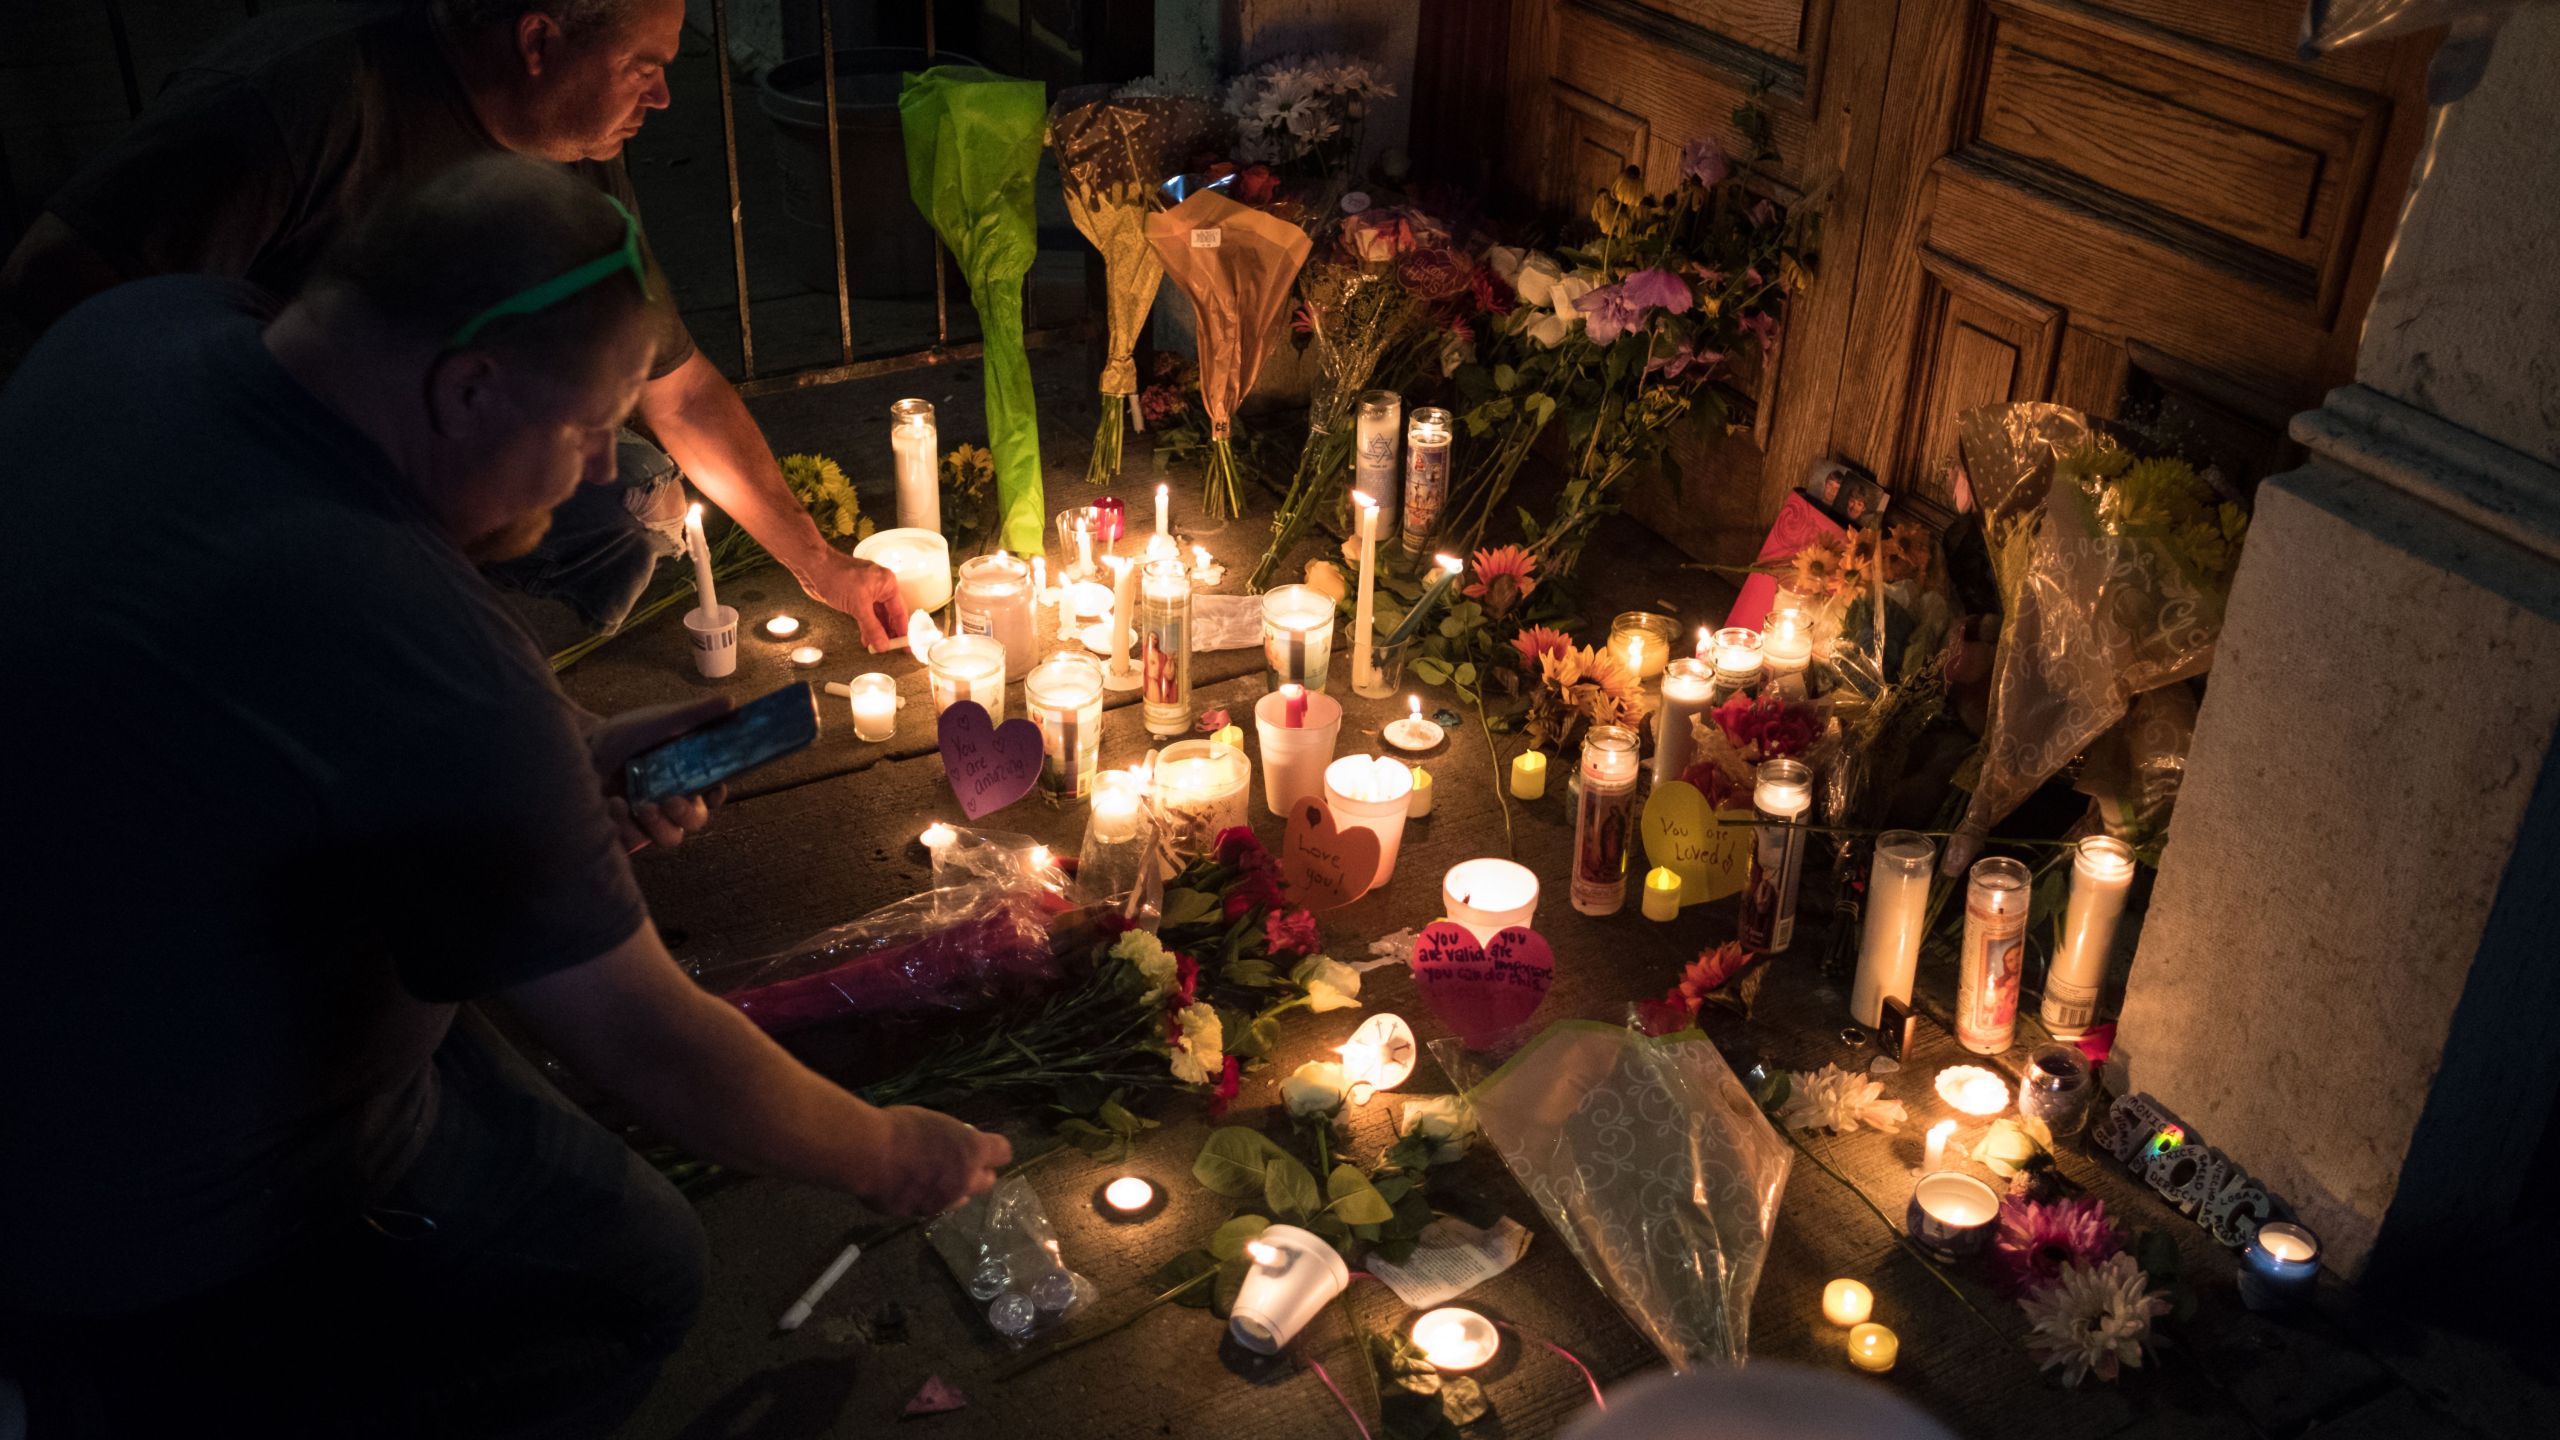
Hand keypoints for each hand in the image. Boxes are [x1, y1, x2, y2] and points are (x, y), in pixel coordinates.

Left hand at [590, 695, 732, 851]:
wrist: (583, 746)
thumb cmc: (626, 733)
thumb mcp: (659, 721)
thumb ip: (694, 716)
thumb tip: (730, 701)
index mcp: (689, 777)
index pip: (714, 794)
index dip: (717, 796)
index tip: (712, 789)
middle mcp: (674, 801)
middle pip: (695, 822)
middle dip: (686, 815)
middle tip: (670, 800)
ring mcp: (650, 820)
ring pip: (669, 838)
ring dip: (656, 825)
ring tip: (634, 804)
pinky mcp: (626, 832)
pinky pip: (634, 843)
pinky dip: (624, 827)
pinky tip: (613, 804)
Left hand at [796, 550, 909, 651]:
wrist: (813, 567)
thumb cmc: (836, 575)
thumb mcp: (858, 606)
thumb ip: (872, 628)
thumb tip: (882, 644)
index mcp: (887, 583)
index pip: (900, 611)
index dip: (903, 630)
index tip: (905, 645)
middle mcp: (880, 587)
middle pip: (890, 614)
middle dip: (889, 633)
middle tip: (891, 649)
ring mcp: (867, 591)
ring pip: (877, 616)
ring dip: (876, 631)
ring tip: (877, 647)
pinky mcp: (855, 597)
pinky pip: (865, 614)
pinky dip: (866, 626)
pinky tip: (866, 638)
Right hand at [858, 1107, 1011, 1215]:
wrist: (870, 1154)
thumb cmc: (901, 1128)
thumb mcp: (934, 1123)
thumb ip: (951, 1139)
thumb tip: (952, 1145)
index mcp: (972, 1150)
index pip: (1003, 1153)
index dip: (995, 1150)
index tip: (985, 1146)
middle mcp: (964, 1180)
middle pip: (987, 1182)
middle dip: (979, 1174)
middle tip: (962, 1164)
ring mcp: (942, 1201)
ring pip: (960, 1199)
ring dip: (954, 1190)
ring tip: (934, 1178)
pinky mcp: (919, 1214)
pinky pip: (930, 1207)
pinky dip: (924, 1198)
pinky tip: (908, 1187)